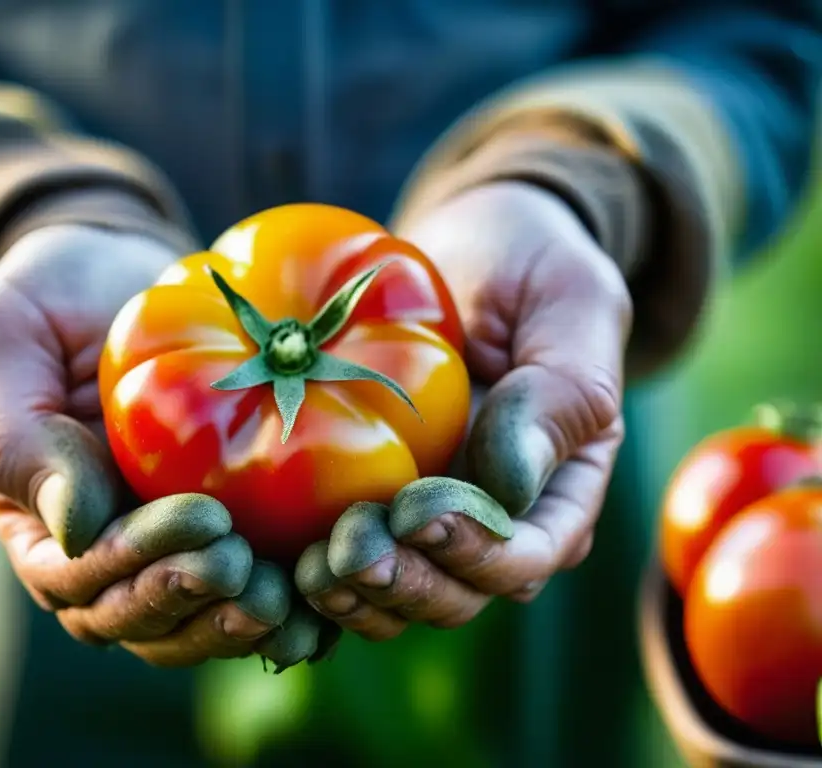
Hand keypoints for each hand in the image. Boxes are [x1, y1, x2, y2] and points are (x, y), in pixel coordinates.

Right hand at [0, 224, 331, 668]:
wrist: (103, 283)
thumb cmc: (41, 311)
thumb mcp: (2, 354)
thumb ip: (22, 443)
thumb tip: (79, 531)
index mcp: (42, 529)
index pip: (82, 579)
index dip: (141, 564)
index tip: (206, 520)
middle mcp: (103, 555)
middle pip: (142, 619)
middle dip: (196, 604)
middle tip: (249, 569)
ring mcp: (164, 547)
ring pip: (194, 621)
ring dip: (239, 621)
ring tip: (291, 600)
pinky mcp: (221, 529)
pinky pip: (244, 584)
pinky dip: (282, 601)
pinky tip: (321, 593)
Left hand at [295, 181, 631, 639]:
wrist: (474, 246)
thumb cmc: (535, 270)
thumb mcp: (572, 308)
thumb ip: (561, 395)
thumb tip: (512, 486)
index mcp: (557, 491)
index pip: (524, 556)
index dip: (474, 554)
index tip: (415, 513)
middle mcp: (493, 519)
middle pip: (456, 593)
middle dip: (404, 585)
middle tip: (348, 551)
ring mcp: (427, 515)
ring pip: (398, 592)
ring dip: (355, 593)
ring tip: (309, 567)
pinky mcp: (371, 497)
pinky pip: (346, 555)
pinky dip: (316, 570)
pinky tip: (278, 556)